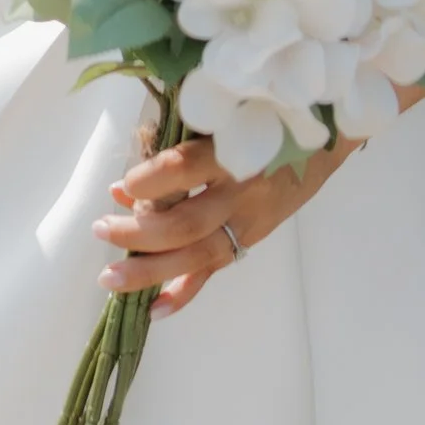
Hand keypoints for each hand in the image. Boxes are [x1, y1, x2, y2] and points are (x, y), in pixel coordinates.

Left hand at [94, 130, 353, 314]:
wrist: (325, 138)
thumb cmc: (264, 114)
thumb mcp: (226, 115)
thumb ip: (177, 144)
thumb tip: (124, 187)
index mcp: (236, 148)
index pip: (185, 169)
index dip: (148, 180)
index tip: (124, 182)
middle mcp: (243, 191)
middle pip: (185, 224)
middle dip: (136, 233)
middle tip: (100, 229)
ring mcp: (249, 221)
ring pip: (195, 255)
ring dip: (149, 270)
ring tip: (109, 277)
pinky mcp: (251, 239)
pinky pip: (214, 271)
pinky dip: (184, 293)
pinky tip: (154, 310)